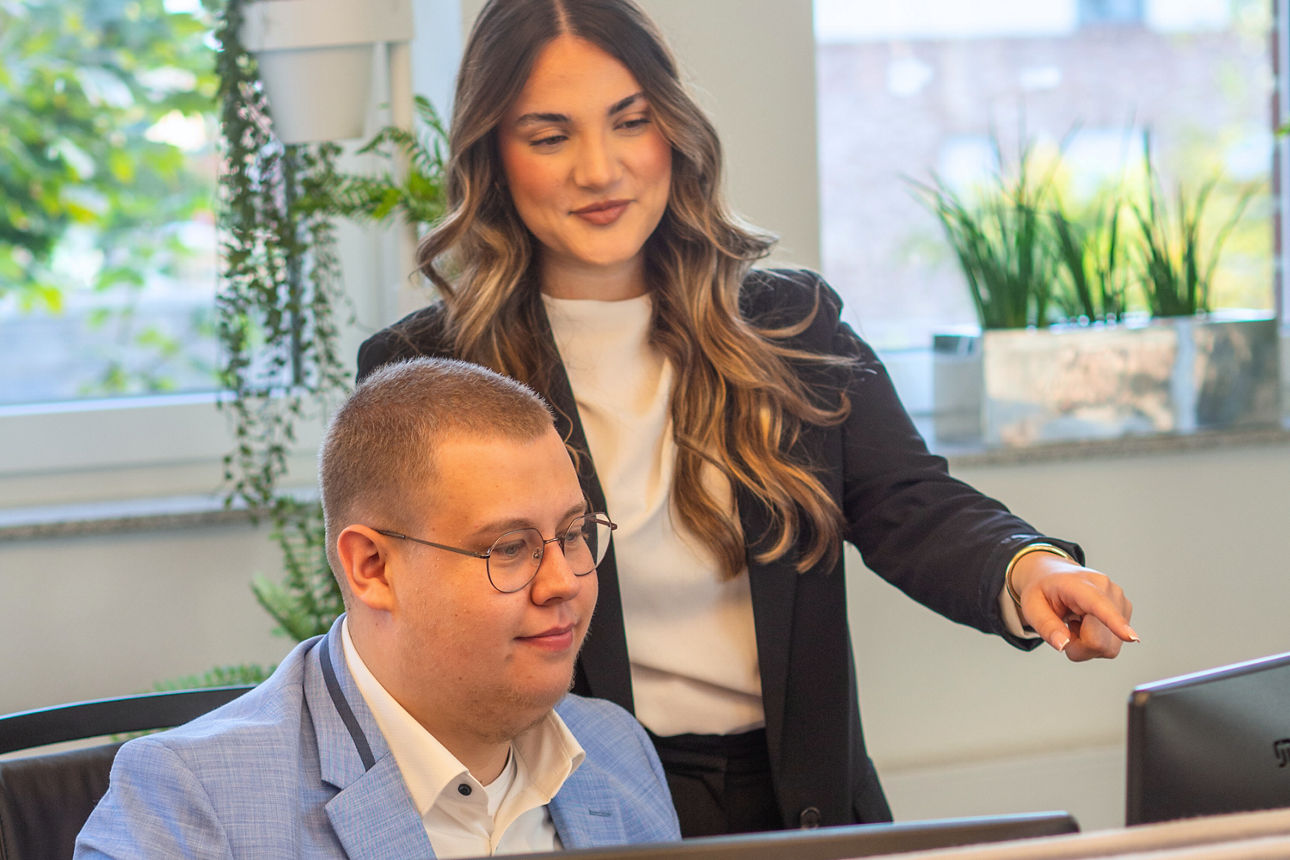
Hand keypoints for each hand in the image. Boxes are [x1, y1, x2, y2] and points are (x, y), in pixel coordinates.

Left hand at [1010, 551, 1137, 661]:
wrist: (1052, 574)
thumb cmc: (1042, 589)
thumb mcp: (1031, 607)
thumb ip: (1045, 626)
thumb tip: (1063, 646)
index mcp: (1080, 583)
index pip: (1099, 606)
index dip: (1115, 624)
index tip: (1131, 637)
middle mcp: (1108, 589)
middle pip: (1099, 642)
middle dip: (1078, 646)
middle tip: (1063, 629)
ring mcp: (1120, 601)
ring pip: (1108, 647)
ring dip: (1086, 645)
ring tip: (1075, 623)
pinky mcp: (1126, 612)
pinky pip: (1111, 645)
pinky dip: (1095, 642)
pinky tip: (1086, 624)